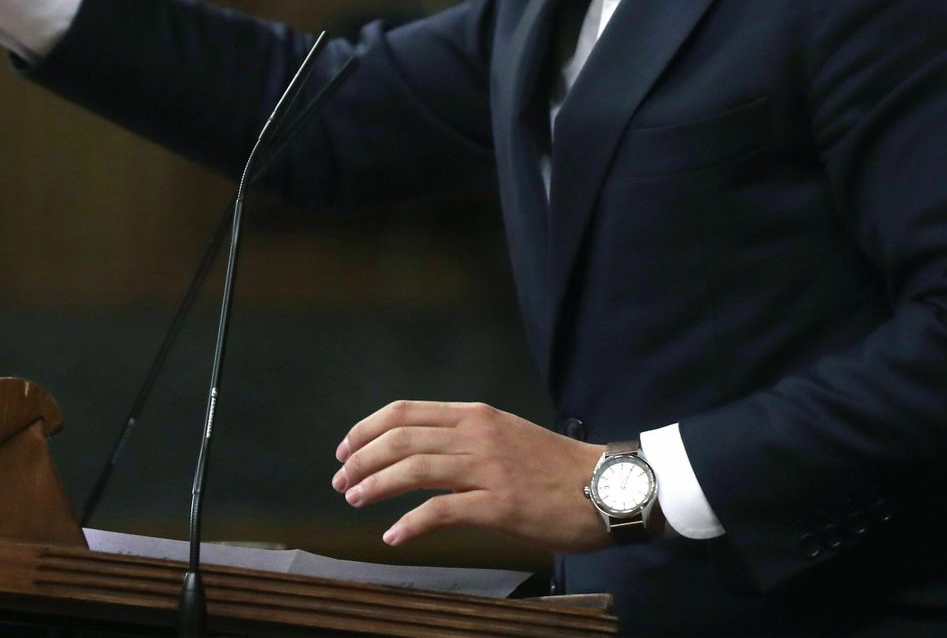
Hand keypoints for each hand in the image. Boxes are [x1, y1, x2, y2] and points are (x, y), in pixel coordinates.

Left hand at [331, 400, 612, 551]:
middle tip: (341, 481)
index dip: (367, 429)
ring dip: (375, 486)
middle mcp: (477, 435)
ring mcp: (488, 469)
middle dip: (361, 458)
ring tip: (354, 501)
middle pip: (401, 438)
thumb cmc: (554, 467)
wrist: (606, 486)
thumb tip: (420, 451)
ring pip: (413, 469)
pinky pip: (441, 511)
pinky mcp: (498, 505)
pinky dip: (409, 524)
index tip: (346, 449)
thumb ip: (464, 438)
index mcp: (476, 415)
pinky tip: (393, 536)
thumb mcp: (504, 435)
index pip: (405, 411)